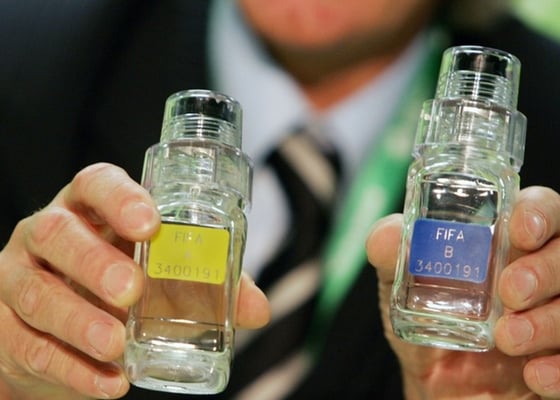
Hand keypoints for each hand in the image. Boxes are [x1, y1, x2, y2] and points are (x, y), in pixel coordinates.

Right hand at [0, 163, 269, 399]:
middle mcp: (49, 234)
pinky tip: (108, 383)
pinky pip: (27, 345)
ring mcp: (18, 278)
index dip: (119, 198)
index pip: (96, 184)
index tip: (149, 222)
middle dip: (93, 262)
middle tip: (131, 290)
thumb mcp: (159, 274)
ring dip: (78, 321)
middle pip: (56, 233)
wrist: (59, 328)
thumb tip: (257, 310)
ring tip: (116, 345)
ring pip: (36, 292)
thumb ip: (205, 283)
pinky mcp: (4, 327)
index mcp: (90, 209)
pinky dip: (70, 368)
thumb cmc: (119, 284)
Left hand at [367, 185, 559, 398]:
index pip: (541, 210)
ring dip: (550, 320)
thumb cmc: (429, 321)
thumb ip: (392, 257)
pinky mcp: (558, 357)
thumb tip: (386, 236)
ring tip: (507, 338)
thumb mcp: (401, 287)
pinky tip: (534, 375)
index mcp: (507, 244)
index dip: (540, 212)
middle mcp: (539, 273)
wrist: (436, 385)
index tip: (520, 230)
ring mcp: (554, 315)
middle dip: (546, 268)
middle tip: (509, 291)